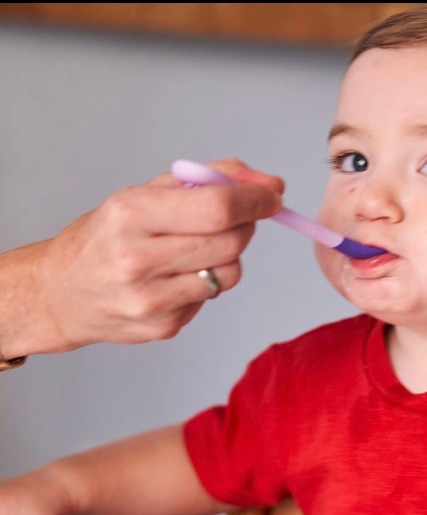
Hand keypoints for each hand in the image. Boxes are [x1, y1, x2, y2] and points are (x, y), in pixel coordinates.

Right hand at [8, 158, 283, 355]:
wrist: (61, 293)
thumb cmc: (107, 237)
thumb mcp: (143, 195)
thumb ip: (205, 180)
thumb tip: (268, 182)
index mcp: (130, 214)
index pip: (216, 208)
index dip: (254, 200)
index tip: (272, 194)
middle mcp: (137, 259)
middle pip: (230, 242)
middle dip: (244, 226)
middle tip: (235, 219)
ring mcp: (150, 300)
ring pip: (229, 274)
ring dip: (225, 259)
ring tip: (193, 252)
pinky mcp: (161, 327)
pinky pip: (210, 300)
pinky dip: (204, 285)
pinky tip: (174, 280)